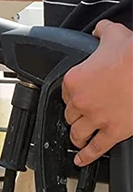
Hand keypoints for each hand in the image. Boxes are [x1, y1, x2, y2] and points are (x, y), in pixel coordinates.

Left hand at [62, 20, 132, 165]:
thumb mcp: (111, 34)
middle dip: (74, 115)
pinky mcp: (115, 131)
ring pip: (79, 132)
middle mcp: (81, 101)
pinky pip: (97, 148)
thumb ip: (101, 32)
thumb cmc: (131, 55)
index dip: (72, 94)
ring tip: (76, 139)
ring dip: (76, 136)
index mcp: (74, 79)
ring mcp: (97, 118)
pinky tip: (82, 160)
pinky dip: (87, 156)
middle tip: (78, 117)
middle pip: (70, 113)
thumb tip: (100, 31)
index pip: (65, 92)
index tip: (76, 96)